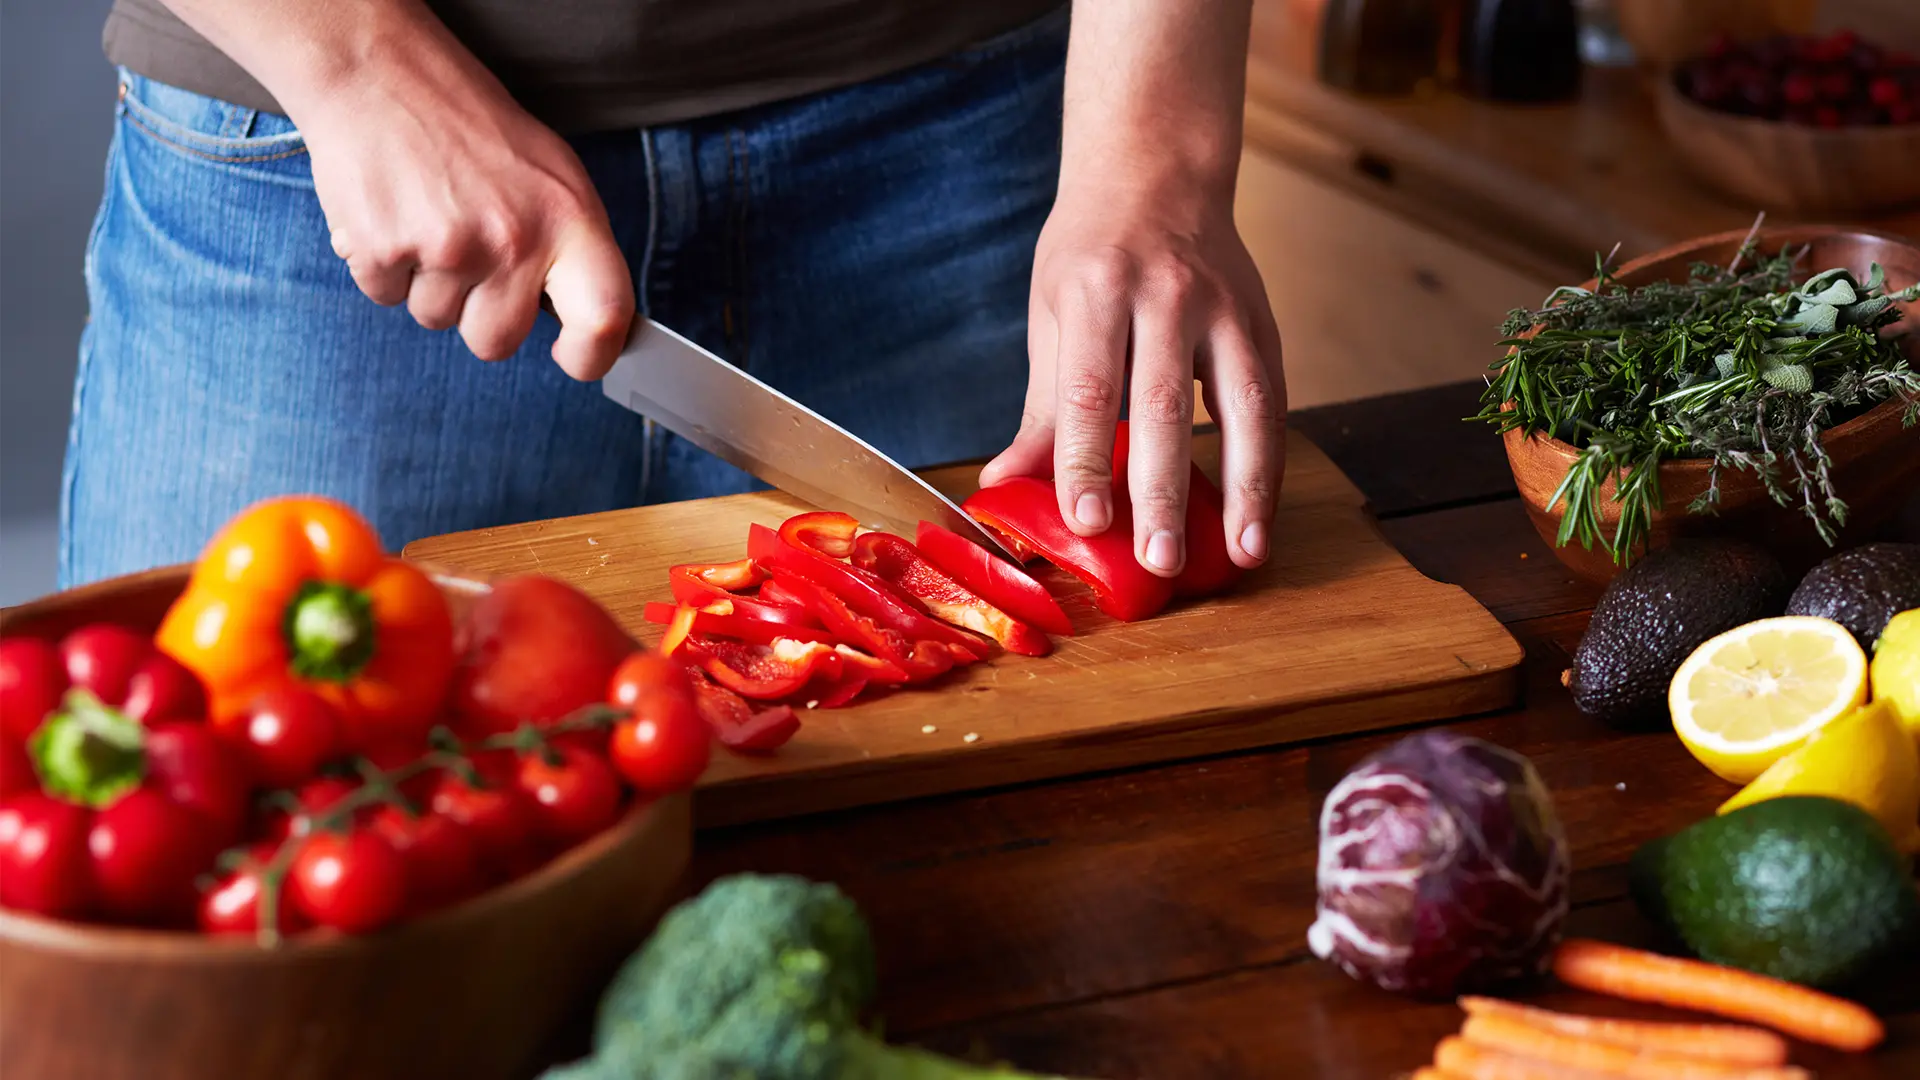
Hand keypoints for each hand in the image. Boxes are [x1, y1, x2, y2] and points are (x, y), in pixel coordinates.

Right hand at [294, 20, 631, 378]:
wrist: (382, 77)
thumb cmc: (473, 130)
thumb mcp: (553, 177)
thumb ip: (573, 251)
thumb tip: (593, 326)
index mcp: (569, 219)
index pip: (604, 318)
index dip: (592, 354)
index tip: (574, 356)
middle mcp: (513, 239)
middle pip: (496, 342)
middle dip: (479, 314)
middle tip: (470, 252)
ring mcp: (445, 248)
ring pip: (437, 320)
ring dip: (429, 283)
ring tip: (430, 217)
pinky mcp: (382, 251)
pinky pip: (386, 297)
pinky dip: (385, 266)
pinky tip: (394, 214)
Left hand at [981, 174, 1285, 577]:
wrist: (1156, 170)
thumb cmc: (1091, 252)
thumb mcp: (1052, 315)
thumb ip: (1042, 408)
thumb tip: (1003, 486)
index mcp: (1095, 291)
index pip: (1088, 390)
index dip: (1085, 461)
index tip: (1084, 523)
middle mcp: (1163, 295)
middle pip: (1163, 405)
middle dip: (1161, 490)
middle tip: (1158, 560)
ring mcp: (1222, 306)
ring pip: (1243, 404)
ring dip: (1245, 487)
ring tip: (1243, 553)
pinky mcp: (1261, 321)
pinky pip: (1271, 401)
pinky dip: (1269, 461)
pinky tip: (1261, 513)